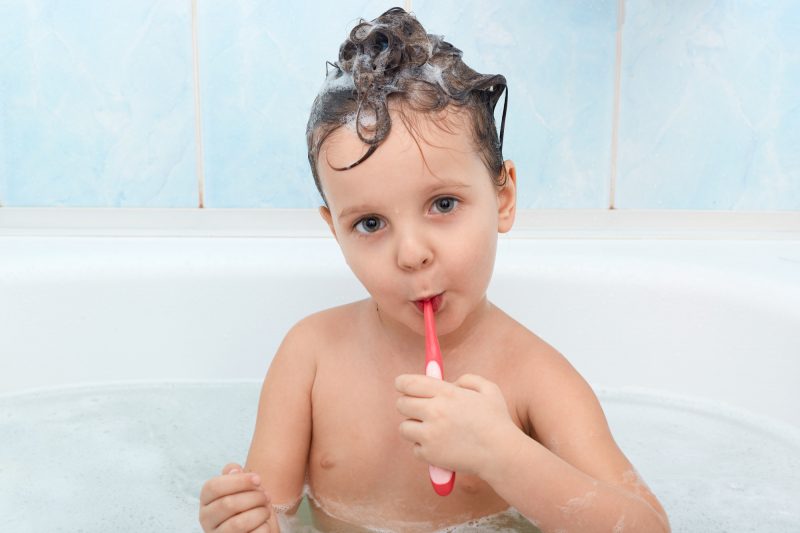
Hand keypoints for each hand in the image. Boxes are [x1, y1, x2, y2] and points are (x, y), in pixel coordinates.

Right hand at [199, 463, 272, 531]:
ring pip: (239, 523)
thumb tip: (234, 470)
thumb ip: (235, 475)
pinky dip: (263, 527)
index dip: (239, 481)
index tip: (258, 479)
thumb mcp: (241, 486)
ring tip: (265, 510)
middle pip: (228, 504)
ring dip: (260, 513)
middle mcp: (206, 519)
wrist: (254, 527)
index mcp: (206, 500)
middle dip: (254, 497)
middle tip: (266, 496)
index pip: (214, 487)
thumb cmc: (248, 503)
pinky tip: (263, 524)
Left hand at [394, 373, 518, 477]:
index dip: (402, 383)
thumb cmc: (497, 421)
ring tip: (432, 429)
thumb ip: (467, 380)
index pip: (409, 383)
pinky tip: (440, 446)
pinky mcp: (429, 454)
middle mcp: (435, 412)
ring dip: (414, 427)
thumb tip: (449, 384)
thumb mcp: (489, 389)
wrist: (501, 454)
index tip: (402, 385)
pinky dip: (424, 448)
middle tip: (419, 408)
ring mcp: (430, 434)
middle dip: (408, 404)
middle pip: (401, 404)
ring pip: (404, 427)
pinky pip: (414, 448)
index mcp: (446, 393)